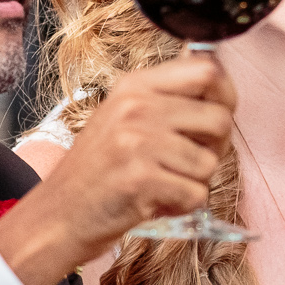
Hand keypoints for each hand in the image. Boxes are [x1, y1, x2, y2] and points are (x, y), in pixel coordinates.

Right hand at [0, 54, 236, 284]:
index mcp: (135, 85)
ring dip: (193, 182)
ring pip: (210, 163)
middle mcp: (137, 106)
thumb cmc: (98, 169)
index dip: (226, 95)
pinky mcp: (141, 179)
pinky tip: (155, 202)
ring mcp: (138, 142)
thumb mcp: (124, 116)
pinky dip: (182, 206)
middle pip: (219, 119)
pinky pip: (196, 194)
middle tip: (187, 162)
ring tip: (162, 184)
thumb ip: (167, 101)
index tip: (216, 118)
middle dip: (215, 148)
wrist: (58, 214)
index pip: (207, 70)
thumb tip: (222, 93)